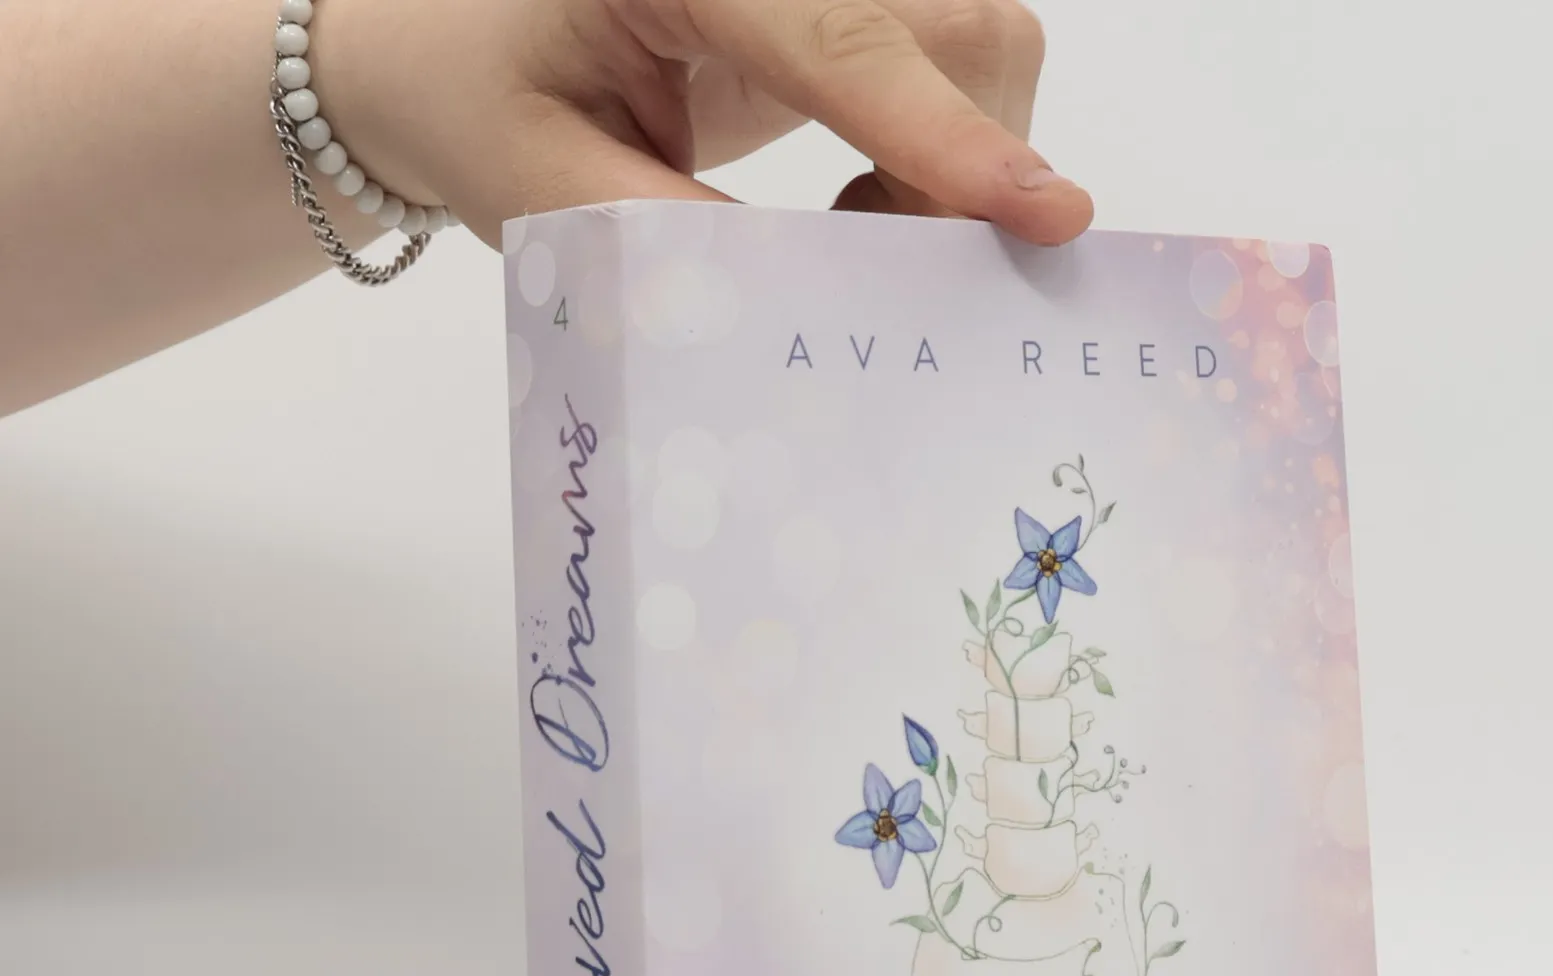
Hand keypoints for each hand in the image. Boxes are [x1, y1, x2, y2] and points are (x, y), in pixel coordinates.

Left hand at [317, 0, 1093, 246]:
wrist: (459, 43)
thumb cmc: (485, 104)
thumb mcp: (554, 194)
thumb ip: (686, 251)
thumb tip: (831, 315)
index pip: (838, 34)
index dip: (939, 135)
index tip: (1041, 214)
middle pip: (955, 24)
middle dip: (958, 164)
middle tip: (863, 257)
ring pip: (982, 40)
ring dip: (955, 162)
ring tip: (850, 223)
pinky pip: (967, 60)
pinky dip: (943, 151)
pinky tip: (858, 192)